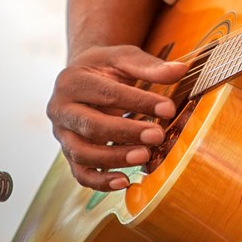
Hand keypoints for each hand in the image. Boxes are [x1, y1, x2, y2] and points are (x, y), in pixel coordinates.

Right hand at [46, 45, 187, 191]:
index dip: (139, 102)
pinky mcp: (69, 154)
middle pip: (92, 126)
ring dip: (115, 158)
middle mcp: (60, 109)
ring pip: (83, 154)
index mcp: (71, 81)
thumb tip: (181, 70)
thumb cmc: (105, 67)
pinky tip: (125, 182)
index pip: (108, 94)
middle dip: (127, 133)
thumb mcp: (124, 58)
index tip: (168, 109)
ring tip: (146, 156)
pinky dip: (101, 182)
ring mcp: (62, 134)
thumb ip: (150, 66)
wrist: (82, 76)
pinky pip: (81, 173)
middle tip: (157, 136)